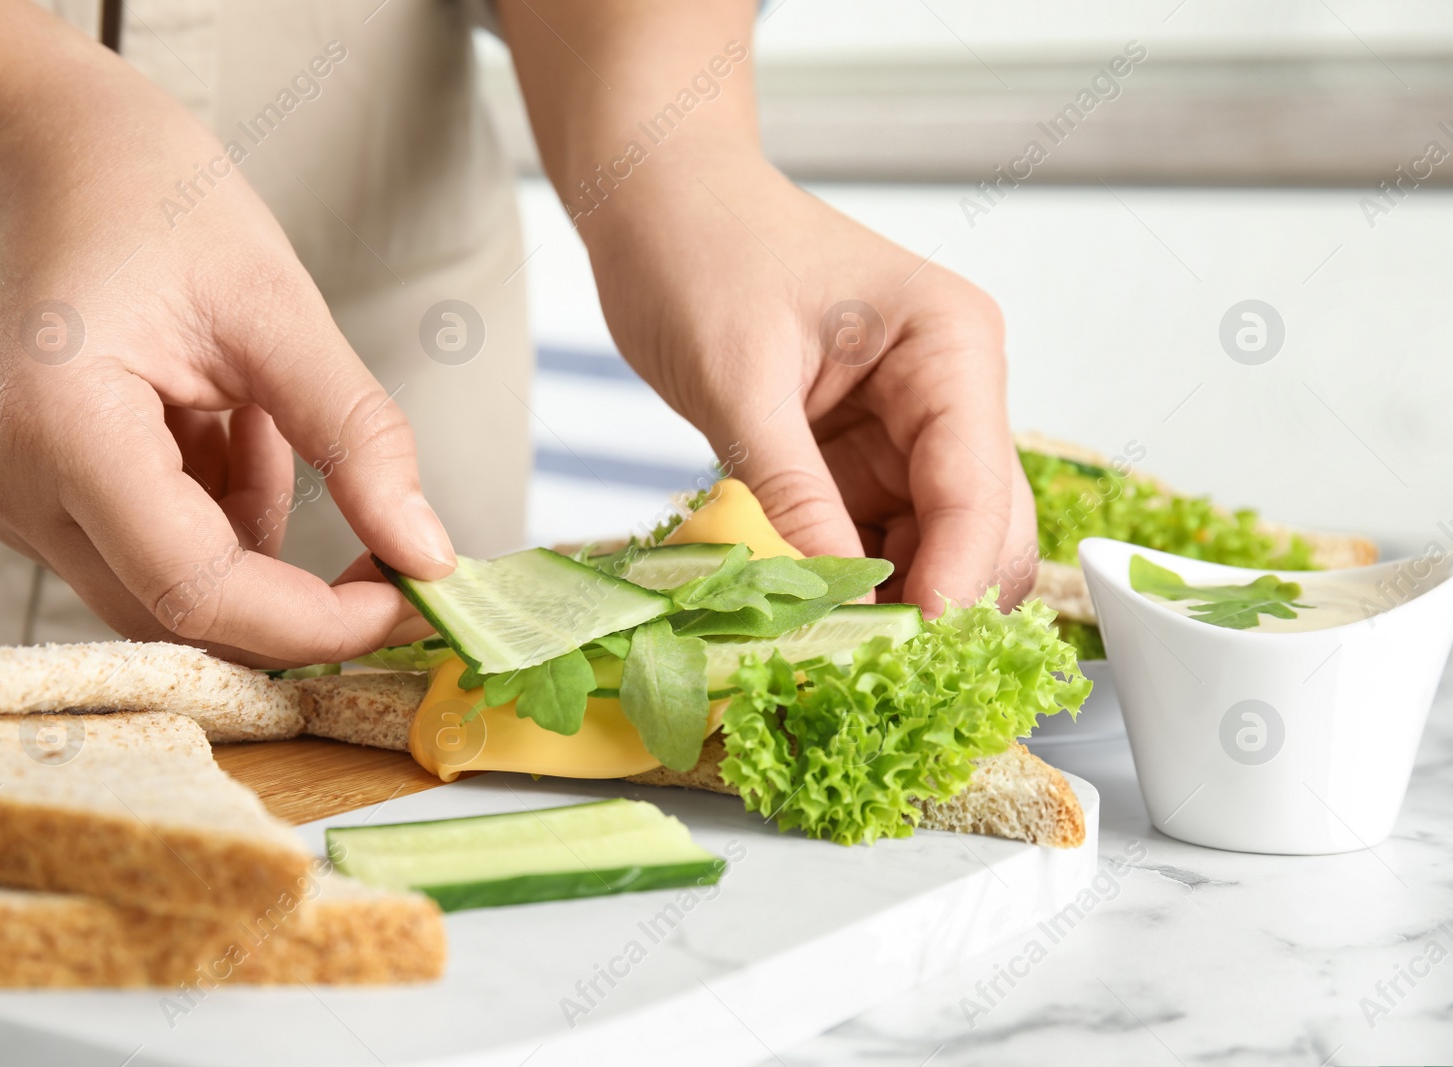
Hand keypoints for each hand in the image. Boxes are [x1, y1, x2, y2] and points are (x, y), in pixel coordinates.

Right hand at [0, 14, 457, 664]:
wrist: (46, 160)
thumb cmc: (156, 204)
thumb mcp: (282, 310)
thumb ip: (359, 440)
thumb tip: (429, 554)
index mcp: (59, 423)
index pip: (194, 587)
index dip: (314, 622)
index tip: (410, 603)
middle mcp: (12, 481)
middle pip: (179, 613)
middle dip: (297, 600)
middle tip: (389, 551)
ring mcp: (11, 499)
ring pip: (171, 594)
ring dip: (254, 543)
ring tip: (256, 419)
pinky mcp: (32, 502)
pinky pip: (152, 557)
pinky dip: (220, 518)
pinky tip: (220, 426)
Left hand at [582, 153, 1036, 615]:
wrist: (660, 202)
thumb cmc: (699, 248)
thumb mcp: (737, 378)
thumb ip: (789, 490)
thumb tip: (829, 598)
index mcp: (949, 346)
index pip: (978, 489)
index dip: (954, 583)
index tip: (909, 657)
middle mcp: (949, 393)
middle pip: (981, 532)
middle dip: (932, 601)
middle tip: (861, 666)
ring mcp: (908, 433)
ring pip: (932, 550)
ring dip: (887, 603)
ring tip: (822, 649)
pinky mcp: (859, 461)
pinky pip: (872, 541)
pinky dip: (845, 584)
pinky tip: (804, 615)